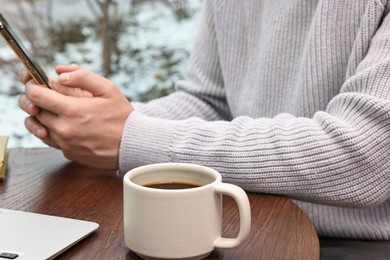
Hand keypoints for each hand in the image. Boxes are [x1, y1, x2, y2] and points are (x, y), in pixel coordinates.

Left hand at [19, 64, 133, 169]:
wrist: (132, 145)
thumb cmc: (122, 116)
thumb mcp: (108, 89)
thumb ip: (82, 76)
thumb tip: (59, 73)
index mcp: (72, 110)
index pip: (35, 95)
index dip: (32, 85)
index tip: (35, 82)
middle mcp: (64, 129)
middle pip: (34, 111)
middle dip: (34, 100)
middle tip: (44, 94)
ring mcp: (65, 144)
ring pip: (39, 128)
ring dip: (41, 117)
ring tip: (52, 110)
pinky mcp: (69, 154)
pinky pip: (51, 140)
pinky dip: (52, 131)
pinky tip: (66, 125)